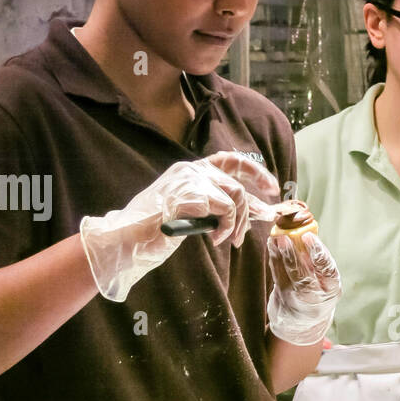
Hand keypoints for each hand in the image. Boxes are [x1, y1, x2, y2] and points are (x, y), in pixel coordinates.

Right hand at [80, 152, 280, 300]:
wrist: (126, 238)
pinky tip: (214, 238)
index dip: (255, 172)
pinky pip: (226, 210)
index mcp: (190, 169)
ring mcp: (189, 180)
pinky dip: (227, 228)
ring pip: (235, 197)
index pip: (230, 160)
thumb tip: (258, 209)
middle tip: (244, 235)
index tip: (272, 188)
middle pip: (237, 185)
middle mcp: (191, 169)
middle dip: (248, 212)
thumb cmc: (156, 229)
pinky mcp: (190, 196)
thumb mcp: (194, 212)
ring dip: (237, 223)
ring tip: (227, 240)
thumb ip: (219, 206)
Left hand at [267, 231, 341, 345]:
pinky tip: (271, 245)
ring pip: (287, 274)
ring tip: (275, 238)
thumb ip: (319, 262)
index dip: (318, 252)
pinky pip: (277, 275)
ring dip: (280, 254)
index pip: (327, 268)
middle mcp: (315, 295)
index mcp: (332, 288)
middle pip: (303, 274)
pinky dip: (274, 258)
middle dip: (293, 254)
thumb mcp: (326, 280)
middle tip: (285, 237)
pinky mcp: (282, 296)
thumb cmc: (319, 292)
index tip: (308, 237)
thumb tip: (306, 234)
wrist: (304, 321)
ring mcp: (297, 297)